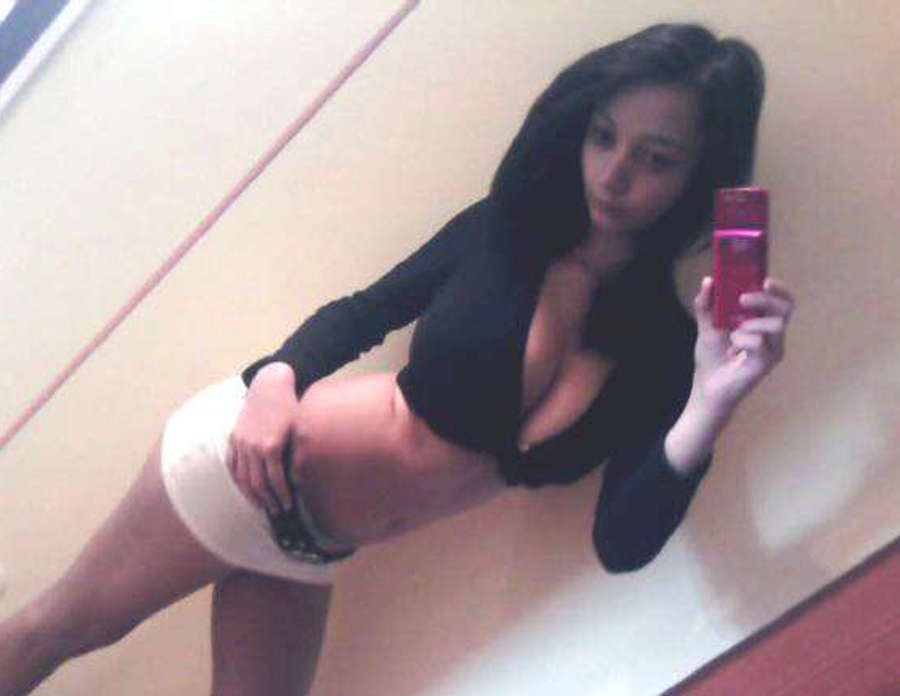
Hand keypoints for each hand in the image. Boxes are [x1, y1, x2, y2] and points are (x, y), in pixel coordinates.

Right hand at [227, 363, 297, 514]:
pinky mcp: (234, 438)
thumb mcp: (300, 430)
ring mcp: (240, 443)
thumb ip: (299, 456)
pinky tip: (245, 488)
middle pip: (257, 483)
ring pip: (242, 478)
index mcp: (271, 446)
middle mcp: (252, 447)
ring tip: (262, 505)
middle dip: (267, 500)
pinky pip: (232, 465)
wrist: (270, 385)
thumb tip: (298, 480)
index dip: (282, 496)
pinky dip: (237, 480)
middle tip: (276, 511)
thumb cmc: (290, 406)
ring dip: (252, 495)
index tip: (288, 505)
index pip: (275, 481)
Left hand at [691, 276, 793, 411]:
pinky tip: (732, 347)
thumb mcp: (706, 327)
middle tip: (743, 298)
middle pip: (785, 308)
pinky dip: (742, 339)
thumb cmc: (712, 359)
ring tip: (734, 329)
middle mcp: (772, 336)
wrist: (706, 387)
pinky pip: (760, 343)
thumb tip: (708, 280)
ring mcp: (772, 350)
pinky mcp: (765, 364)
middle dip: (765, 299)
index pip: (782, 300)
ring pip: (776, 324)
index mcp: (762, 323)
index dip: (778, 288)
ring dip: (752, 322)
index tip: (765, 279)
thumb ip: (706, 305)